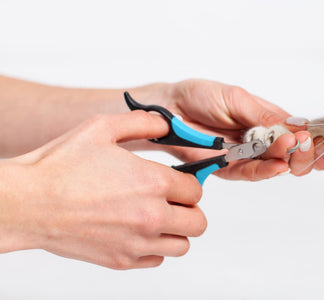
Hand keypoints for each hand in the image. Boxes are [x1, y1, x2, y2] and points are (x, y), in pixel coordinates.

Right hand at [0, 111, 205, 268]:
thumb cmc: (60, 167)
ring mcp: (137, 242)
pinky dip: (155, 248)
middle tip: (173, 201)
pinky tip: (138, 232)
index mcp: (153, 183)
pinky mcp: (122, 261)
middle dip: (189, 209)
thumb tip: (166, 124)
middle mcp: (151, 215)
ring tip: (158, 218)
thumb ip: (142, 123)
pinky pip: (158, 260)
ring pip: (183, 245)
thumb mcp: (102, 128)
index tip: (177, 182)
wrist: (27, 202)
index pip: (196, 190)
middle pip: (198, 222)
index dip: (188, 183)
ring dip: (176, 231)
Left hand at [132, 79, 308, 180]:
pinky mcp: (231, 169)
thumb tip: (300, 125)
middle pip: (295, 155)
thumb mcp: (239, 99)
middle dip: (307, 154)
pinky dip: (267, 171)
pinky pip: (253, 174)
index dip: (315, 140)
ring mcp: (248, 157)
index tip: (322, 140)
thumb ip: (266, 116)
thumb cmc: (202, 97)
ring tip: (295, 149)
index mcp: (270, 121)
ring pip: (278, 166)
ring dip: (290, 160)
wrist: (170, 109)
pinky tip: (279, 165)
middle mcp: (263, 141)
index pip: (300, 134)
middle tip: (308, 146)